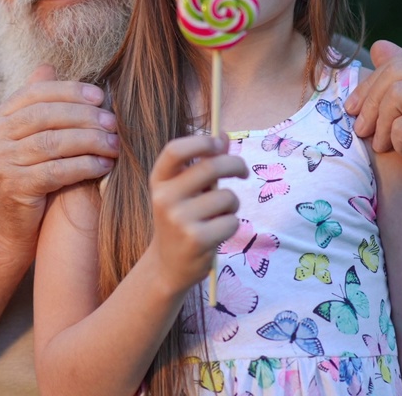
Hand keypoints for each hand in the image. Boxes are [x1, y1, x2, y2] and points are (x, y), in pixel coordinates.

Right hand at [0, 64, 118, 258]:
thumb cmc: (28, 180)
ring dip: (90, 141)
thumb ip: (37, 106)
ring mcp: (0, 163)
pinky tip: (104, 166)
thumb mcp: (28, 141)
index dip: (69, 91)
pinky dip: (85, 165)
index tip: (99, 96)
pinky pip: (57, 170)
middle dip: (84, 116)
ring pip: (53, 142)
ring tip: (114, 144)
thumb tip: (48, 66)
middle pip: (45, 115)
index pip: (34, 93)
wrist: (8, 230)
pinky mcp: (14, 188)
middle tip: (113, 122)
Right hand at [148, 134, 246, 294]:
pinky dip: (231, 225)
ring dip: (232, 204)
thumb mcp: (184, 190)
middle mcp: (164, 198)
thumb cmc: (180, 220)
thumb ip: (203, 164)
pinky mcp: (196, 239)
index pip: (175, 150)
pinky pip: (231, 221)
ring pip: (226, 197)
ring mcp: (179, 220)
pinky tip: (216, 233)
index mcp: (159, 181)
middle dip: (235, 165)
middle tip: (242, 172)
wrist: (167, 266)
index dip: (201, 143)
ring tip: (219, 215)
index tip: (219, 145)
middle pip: (210, 167)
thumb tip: (224, 136)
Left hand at [344, 40, 401, 213]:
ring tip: (386, 145)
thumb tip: (377, 46)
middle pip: (394, 75)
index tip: (353, 109)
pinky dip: (398, 144)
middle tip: (361, 130)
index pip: (398, 63)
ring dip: (382, 126)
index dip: (369, 86)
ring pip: (396, 97)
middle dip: (370, 104)